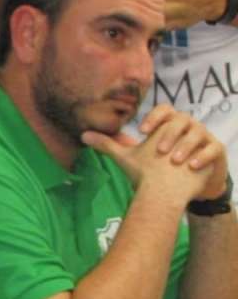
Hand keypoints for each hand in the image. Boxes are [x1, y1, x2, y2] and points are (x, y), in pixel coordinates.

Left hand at [82, 105, 225, 201]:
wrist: (175, 189)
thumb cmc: (152, 169)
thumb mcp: (129, 157)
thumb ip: (108, 145)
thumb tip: (83, 135)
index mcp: (167, 124)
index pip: (164, 110)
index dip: (154, 117)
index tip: (141, 131)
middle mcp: (187, 127)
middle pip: (182, 119)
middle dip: (169, 134)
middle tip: (159, 151)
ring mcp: (204, 138)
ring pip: (199, 133)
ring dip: (185, 146)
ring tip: (174, 161)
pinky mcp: (216, 152)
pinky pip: (214, 149)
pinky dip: (203, 156)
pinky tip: (191, 166)